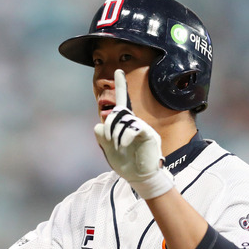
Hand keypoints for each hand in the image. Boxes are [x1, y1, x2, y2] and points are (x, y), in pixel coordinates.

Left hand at [94, 69, 173, 198]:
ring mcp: (142, 128)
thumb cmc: (126, 163)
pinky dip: (126, 137)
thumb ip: (102, 136)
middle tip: (112, 143)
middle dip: (110, 129)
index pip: (122, 102)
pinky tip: (126, 145)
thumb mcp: (109, 150)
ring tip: (120, 148)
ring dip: (116, 135)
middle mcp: (135, 123)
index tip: (118, 71)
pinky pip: (134, 128)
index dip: (120, 86)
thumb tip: (98, 125)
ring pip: (123, 121)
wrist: (141, 178)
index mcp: (125, 125)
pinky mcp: (149, 134)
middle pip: (117, 114)